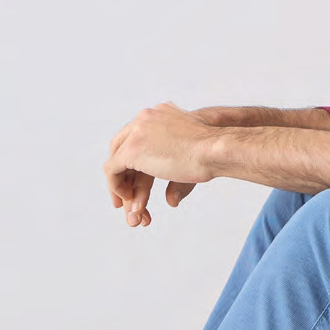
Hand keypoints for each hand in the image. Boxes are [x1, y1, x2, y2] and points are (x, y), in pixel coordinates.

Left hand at [105, 102, 217, 226]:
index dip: (135, 161)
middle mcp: (145, 119)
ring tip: (132, 214)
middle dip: (124, 176)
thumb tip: (170, 201)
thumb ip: (176, 177)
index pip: (139, 138)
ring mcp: (136, 132)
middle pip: (124, 149)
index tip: (137, 181)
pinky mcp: (131, 150)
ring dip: (123, 189)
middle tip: (126, 199)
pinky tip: (128, 202)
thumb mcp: (193, 159)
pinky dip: (116, 187)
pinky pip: (112, 170)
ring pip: (118, 162)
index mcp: (160, 115)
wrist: (217, 148)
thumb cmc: (214, 155)